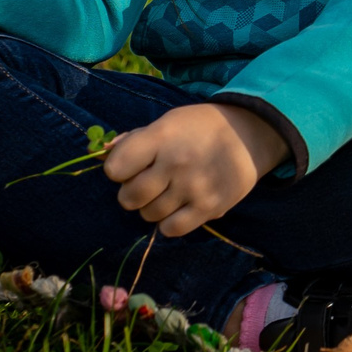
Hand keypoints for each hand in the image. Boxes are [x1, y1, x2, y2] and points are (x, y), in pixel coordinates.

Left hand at [99, 102, 284, 236]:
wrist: (250, 133)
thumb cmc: (200, 127)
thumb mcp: (168, 122)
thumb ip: (136, 139)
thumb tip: (101, 154)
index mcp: (161, 136)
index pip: (116, 168)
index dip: (119, 170)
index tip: (132, 166)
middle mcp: (175, 162)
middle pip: (130, 197)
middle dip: (133, 193)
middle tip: (149, 184)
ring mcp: (193, 187)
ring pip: (149, 215)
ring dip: (153, 207)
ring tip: (169, 192)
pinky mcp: (209, 207)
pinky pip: (171, 229)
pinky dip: (169, 222)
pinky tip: (179, 208)